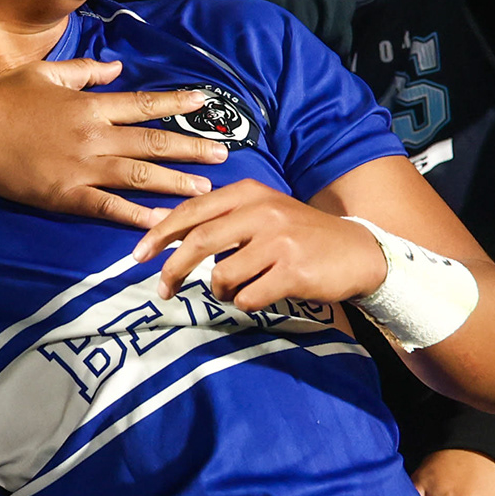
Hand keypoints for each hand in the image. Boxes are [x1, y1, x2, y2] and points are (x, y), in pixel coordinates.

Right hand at [0, 58, 229, 227]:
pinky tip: (159, 222)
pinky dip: (135, 215)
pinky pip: (108, 207)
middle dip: (191, 150)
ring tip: (205, 190)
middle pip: (152, 144)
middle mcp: (94, 136)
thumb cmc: (5, 98)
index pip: (143, 104)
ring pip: (139, 177)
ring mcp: (81, 168)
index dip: (176, 105)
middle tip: (223, 155)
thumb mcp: (47, 73)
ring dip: (174, 184)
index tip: (205, 106)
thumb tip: (118, 68)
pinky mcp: (66, 196)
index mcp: (90, 105)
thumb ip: (86, 71)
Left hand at [131, 178, 386, 309]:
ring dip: (220, 291)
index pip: (192, 211)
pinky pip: (248, 297)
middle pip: (199, 242)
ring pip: (222, 275)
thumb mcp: (260, 212)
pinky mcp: (293, 271)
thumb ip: (217, 217)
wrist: (357, 252)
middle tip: (163, 290)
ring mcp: (279, 241)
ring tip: (237, 289)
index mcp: (249, 192)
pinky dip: (246, 303)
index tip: (137, 256)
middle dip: (173, 269)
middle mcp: (262, 211)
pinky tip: (261, 295)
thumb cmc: (299, 234)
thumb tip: (161, 224)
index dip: (160, 234)